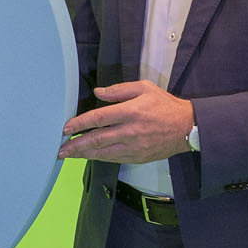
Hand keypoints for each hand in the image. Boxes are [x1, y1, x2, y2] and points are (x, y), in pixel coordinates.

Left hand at [59, 81, 193, 163]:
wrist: (188, 127)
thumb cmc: (165, 105)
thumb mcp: (144, 88)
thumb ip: (119, 90)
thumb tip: (98, 93)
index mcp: (130, 112)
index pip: (99, 118)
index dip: (80, 124)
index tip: (66, 128)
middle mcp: (131, 131)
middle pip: (97, 140)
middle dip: (76, 146)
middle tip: (60, 149)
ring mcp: (135, 147)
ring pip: (103, 153)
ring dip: (84, 155)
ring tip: (69, 155)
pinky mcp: (139, 157)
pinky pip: (114, 159)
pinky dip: (100, 158)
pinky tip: (90, 156)